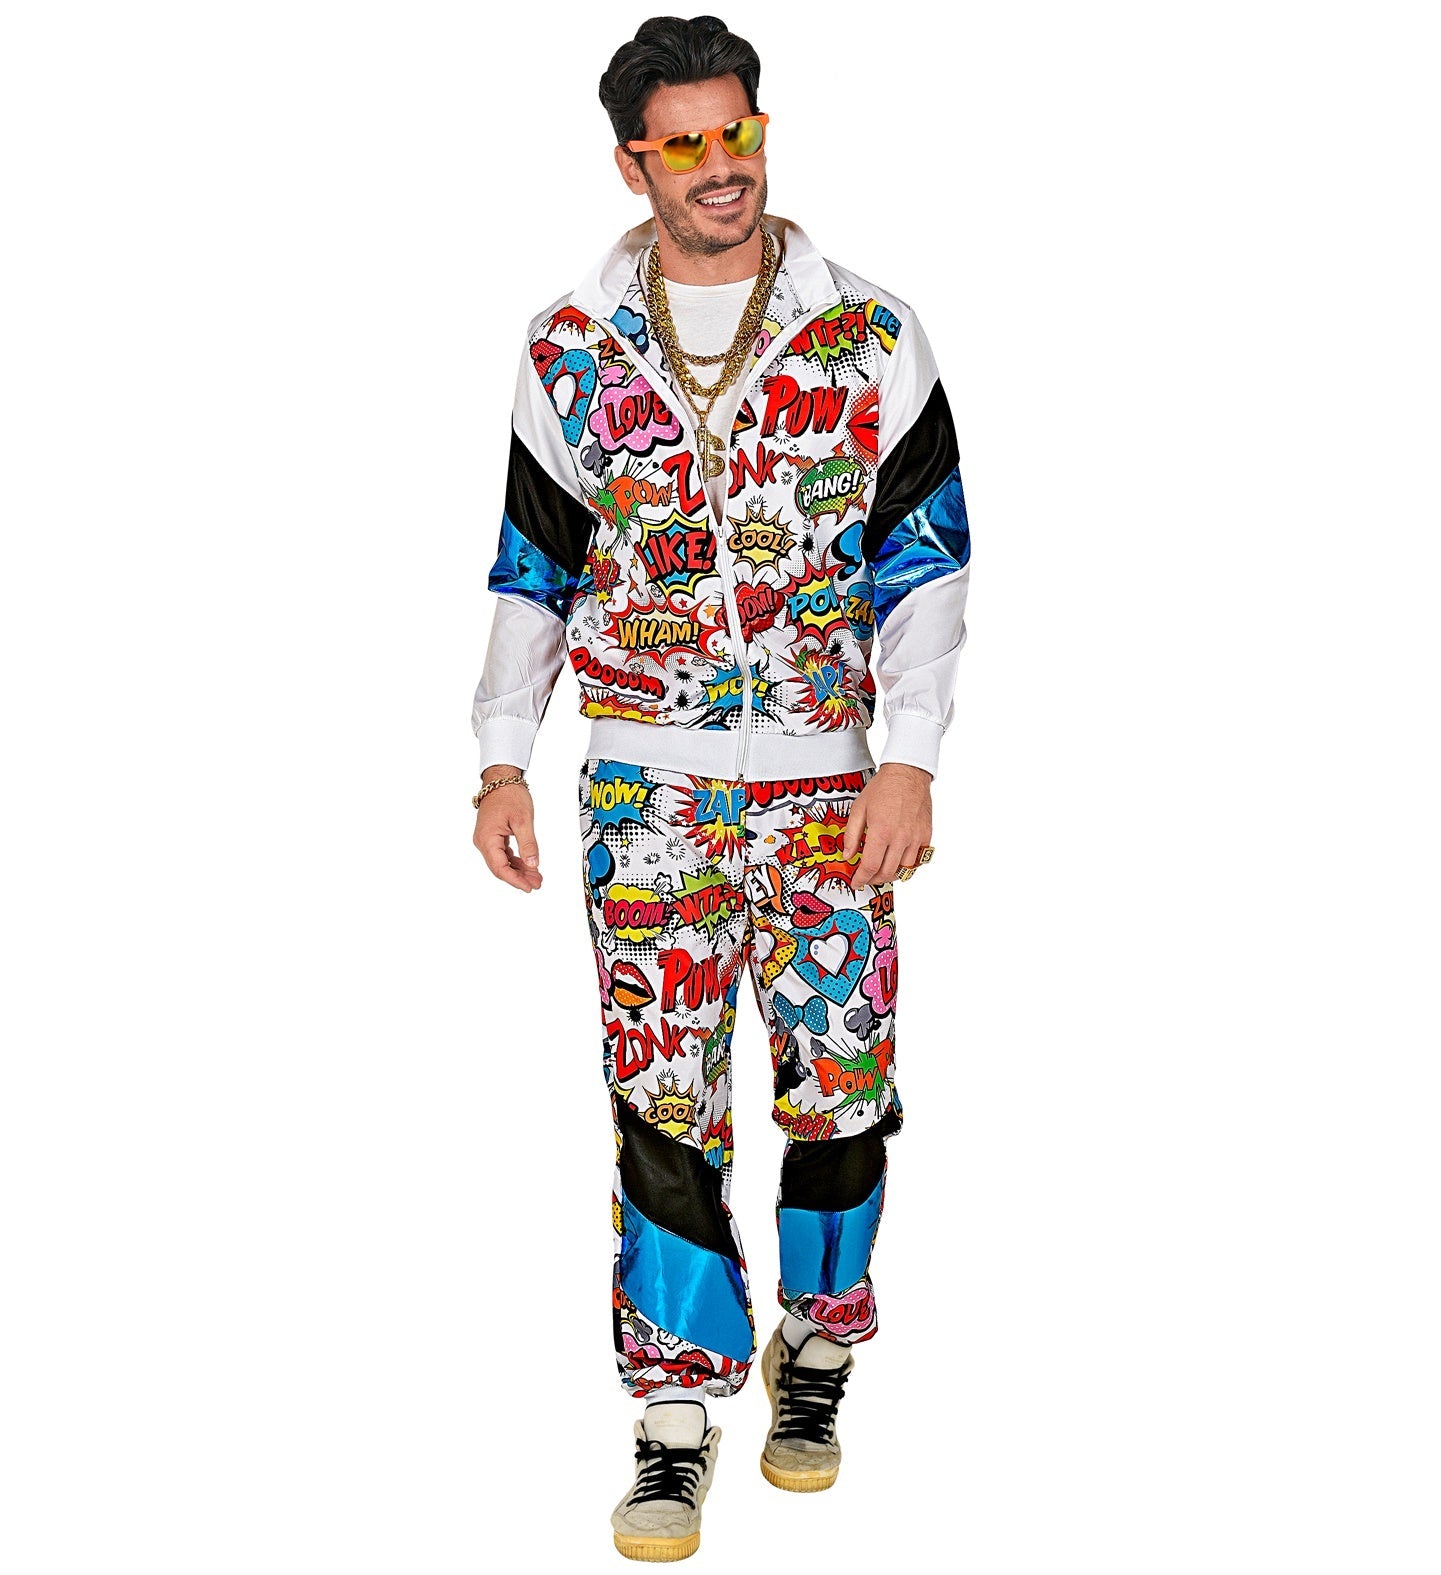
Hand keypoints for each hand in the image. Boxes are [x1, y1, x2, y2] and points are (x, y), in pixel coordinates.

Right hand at [473, 763, 542, 892]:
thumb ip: (528, 844)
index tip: (529, 887)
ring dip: (518, 870)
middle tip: (537, 883)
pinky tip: (527, 865)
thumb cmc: (509, 795)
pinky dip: (515, 860)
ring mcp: (486, 839)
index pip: (500, 868)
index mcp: (487, 839)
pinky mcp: (492, 836)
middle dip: (519, 877)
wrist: (501, 779)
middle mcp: (483, 841)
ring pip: (502, 861)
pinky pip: (502, 853)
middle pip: (500, 867)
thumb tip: (533, 864)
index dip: (515, 880)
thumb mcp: (523, 820)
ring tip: (536, 876)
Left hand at [844, 762, 932, 887]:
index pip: (870, 866)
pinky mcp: (926, 836)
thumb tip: (847, 855)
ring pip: (904, 870)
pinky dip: (906, 866)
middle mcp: (901, 838)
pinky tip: (897, 861)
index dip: (861, 879)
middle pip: (887, 872)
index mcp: (882, 831)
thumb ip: (851, 834)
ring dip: (890, 874)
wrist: (908, 774)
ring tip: (880, 870)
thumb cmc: (883, 788)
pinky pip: (918, 860)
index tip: (856, 882)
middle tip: (866, 878)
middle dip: (873, 880)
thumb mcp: (859, 809)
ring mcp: (916, 838)